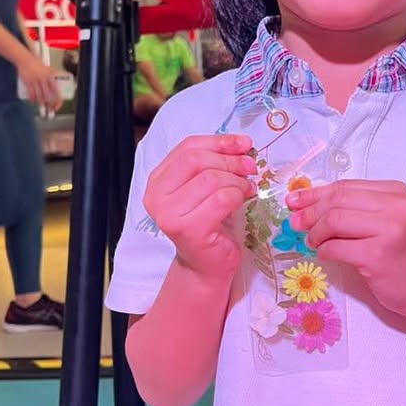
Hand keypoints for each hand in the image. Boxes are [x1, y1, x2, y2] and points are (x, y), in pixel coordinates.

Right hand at [17, 53, 62, 111]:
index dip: (57, 101)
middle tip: (48, 108)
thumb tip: (60, 78)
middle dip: (48, 104)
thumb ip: (53, 74)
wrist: (24, 59)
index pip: (56, 91)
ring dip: (39, 102)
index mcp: (50, 76)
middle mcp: (43, 78)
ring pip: (38, 95)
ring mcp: (35, 80)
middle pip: (47, 95)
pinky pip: (30, 93)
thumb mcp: (47, 68)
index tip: (56, 106)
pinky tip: (32, 100)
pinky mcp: (27, 81)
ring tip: (40, 103)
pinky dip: (32, 99)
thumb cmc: (37, 63)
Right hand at [143, 134, 255, 278]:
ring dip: (237, 180)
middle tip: (250, 167)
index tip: (244, 144)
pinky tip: (244, 199)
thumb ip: (214, 162)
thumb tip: (241, 144)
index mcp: (157, 180)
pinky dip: (238, 195)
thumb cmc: (209, 221)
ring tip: (248, 187)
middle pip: (196, 160)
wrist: (206, 264)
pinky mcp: (189, 231)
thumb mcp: (206, 186)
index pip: (187, 147)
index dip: (218, 141)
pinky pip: (221, 199)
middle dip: (229, 160)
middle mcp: (155, 196)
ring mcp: (169, 215)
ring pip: (210, 179)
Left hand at [287, 179, 405, 317]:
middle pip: (337, 201)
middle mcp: (396, 206)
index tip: (293, 200)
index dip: (315, 193)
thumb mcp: (381, 221)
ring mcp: (390, 230)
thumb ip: (350, 208)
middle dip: (310, 212)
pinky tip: (325, 254)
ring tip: (313, 242)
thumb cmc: (399, 253)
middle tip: (295, 223)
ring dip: (316, 233)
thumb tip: (302, 202)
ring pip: (334, 221)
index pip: (346, 186)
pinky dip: (325, 250)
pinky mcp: (379, 255)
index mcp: (396, 192)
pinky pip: (337, 247)